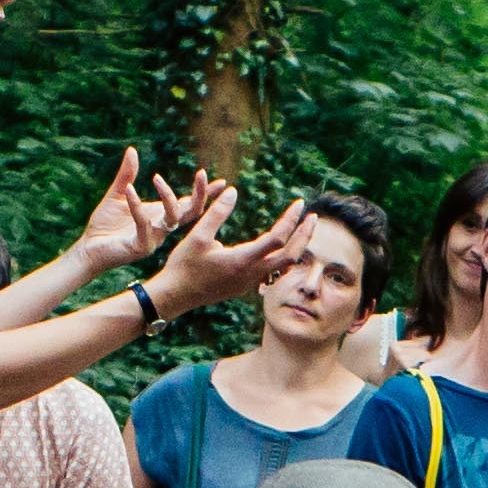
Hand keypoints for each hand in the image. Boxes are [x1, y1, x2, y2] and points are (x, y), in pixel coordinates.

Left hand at [65, 146, 203, 278]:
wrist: (88, 249)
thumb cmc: (104, 226)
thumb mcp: (118, 194)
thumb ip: (127, 174)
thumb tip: (132, 149)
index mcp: (160, 216)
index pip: (189, 205)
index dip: (205, 194)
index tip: (221, 182)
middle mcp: (162, 228)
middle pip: (191, 213)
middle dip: (200, 195)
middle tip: (202, 174)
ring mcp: (154, 238)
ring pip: (172, 218)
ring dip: (168, 196)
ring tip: (156, 178)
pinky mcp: (140, 247)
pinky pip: (144, 224)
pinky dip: (137, 206)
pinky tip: (129, 191)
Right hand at [140, 186, 294, 326]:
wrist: (174, 296)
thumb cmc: (183, 265)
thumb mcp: (197, 235)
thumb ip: (217, 213)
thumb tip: (233, 191)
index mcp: (242, 260)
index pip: (277, 238)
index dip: (291, 220)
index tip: (299, 204)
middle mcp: (251, 274)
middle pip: (290, 256)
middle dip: (304, 235)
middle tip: (312, 217)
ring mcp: (249, 282)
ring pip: (283, 266)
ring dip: (295, 247)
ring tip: (301, 229)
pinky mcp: (244, 286)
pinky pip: (272, 272)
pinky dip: (282, 257)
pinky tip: (281, 246)